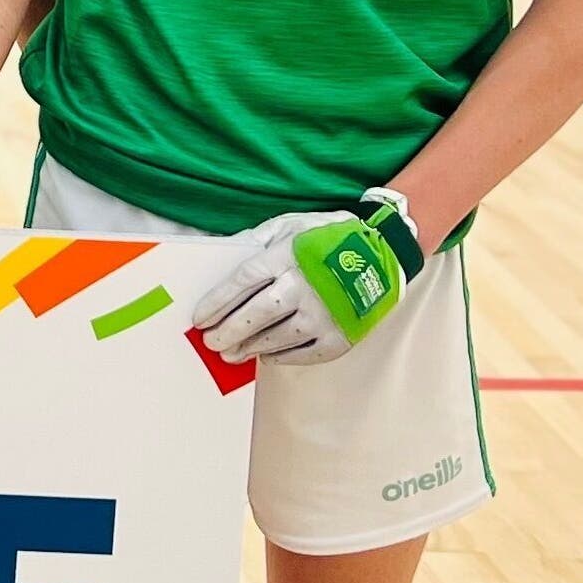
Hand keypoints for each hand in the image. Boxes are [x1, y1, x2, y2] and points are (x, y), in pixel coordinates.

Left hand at [193, 205, 415, 365]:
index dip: (217, 302)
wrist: (384, 252)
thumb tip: (223, 256)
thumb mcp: (289, 226)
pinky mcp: (342, 335)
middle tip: (210, 342)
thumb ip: (255, 241)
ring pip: (278, 337)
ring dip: (250, 347)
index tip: (199, 318)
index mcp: (288, 256)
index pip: (243, 281)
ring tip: (231, 353)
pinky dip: (283, 357)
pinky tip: (267, 356)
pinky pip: (305, 353)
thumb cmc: (327, 238)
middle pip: (257, 314)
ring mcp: (326, 313)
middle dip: (229, 330)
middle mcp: (306, 286)